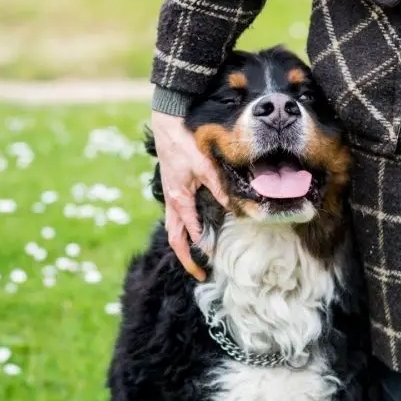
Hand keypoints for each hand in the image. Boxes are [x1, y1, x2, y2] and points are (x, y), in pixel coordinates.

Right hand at [151, 111, 227, 280]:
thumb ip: (218, 187)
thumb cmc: (184, 145)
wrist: (167, 126)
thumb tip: (233, 205)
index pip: (190, 233)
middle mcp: (172, 203)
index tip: (214, 259)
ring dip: (182, 246)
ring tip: (194, 259)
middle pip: (175, 239)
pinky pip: (174, 218)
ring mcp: (170, 198)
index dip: (202, 248)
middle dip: (186, 259)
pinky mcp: (172, 191)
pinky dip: (181, 231)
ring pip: (173, 230)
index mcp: (179, 200)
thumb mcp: (204, 166)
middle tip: (200, 274)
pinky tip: (192, 231)